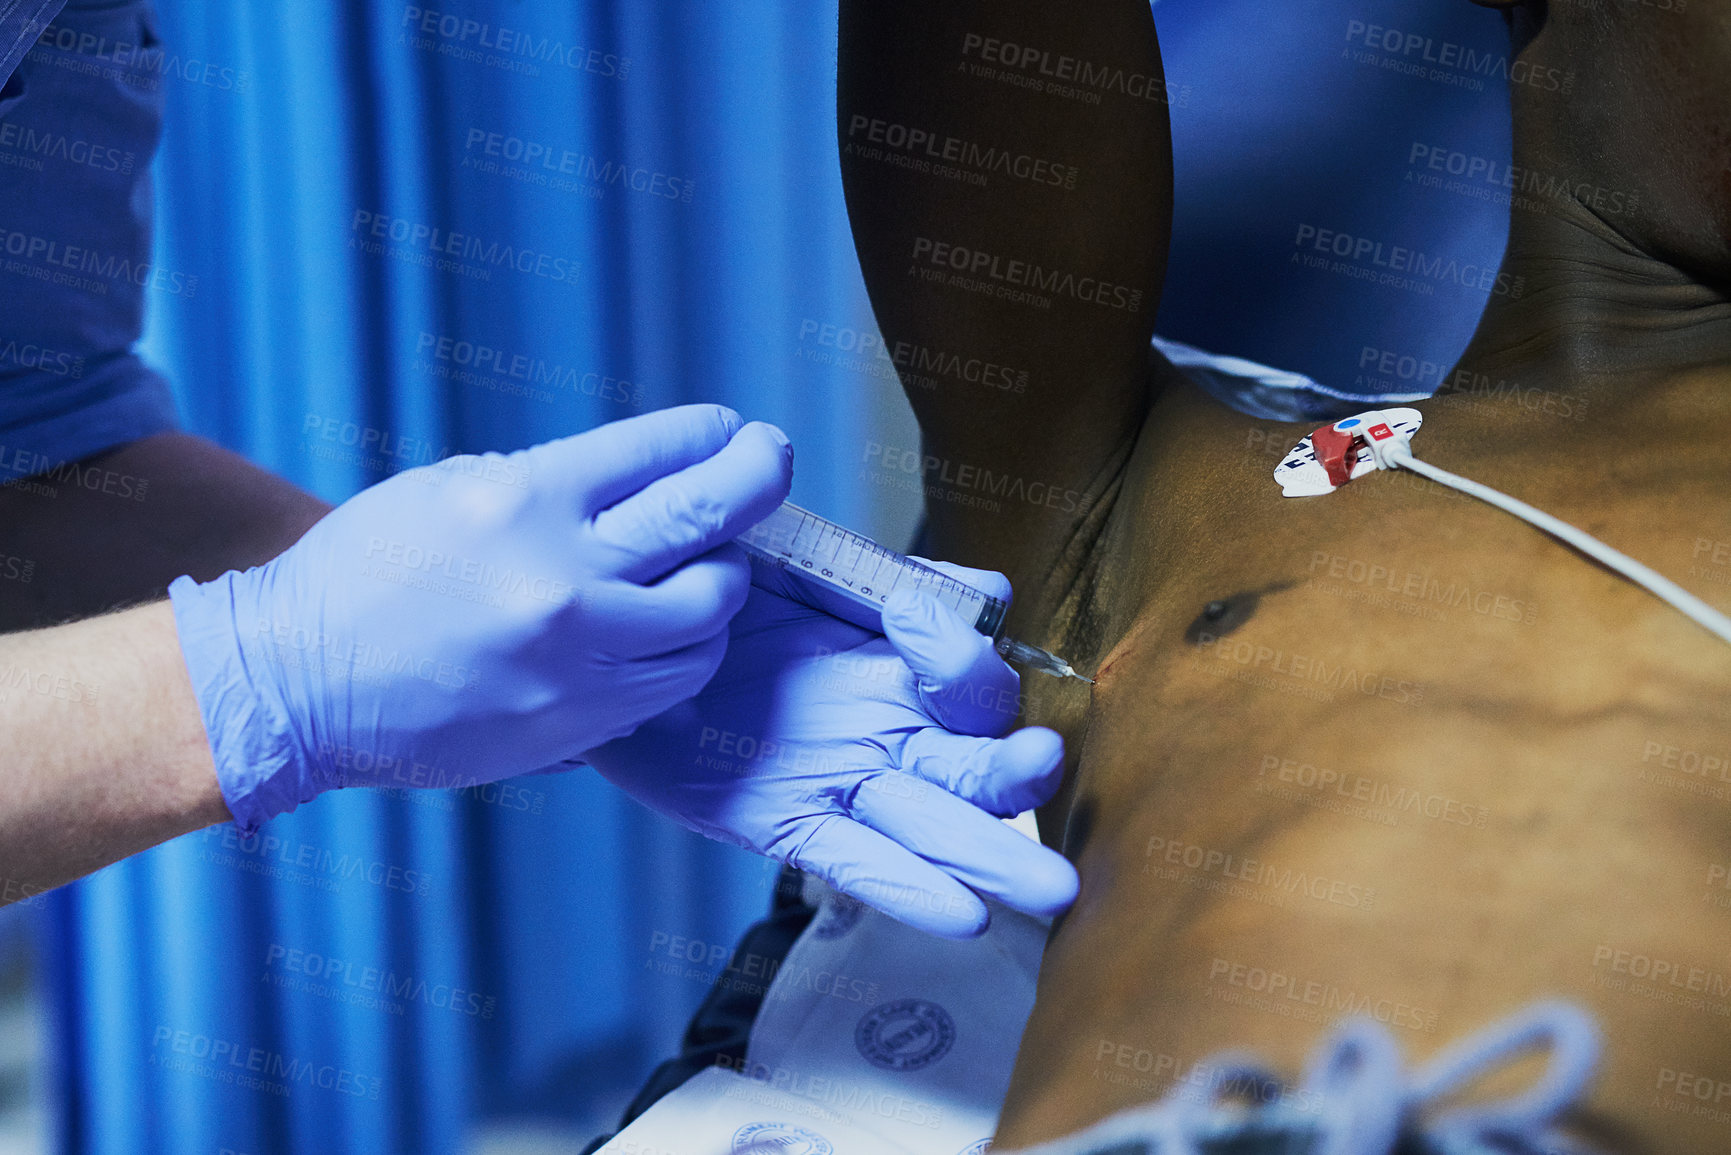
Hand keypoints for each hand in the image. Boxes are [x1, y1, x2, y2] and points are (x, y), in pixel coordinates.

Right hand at [169, 404, 792, 828]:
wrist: (300, 683)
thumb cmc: (370, 574)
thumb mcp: (454, 490)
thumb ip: (558, 486)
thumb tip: (652, 481)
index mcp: (525, 499)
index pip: (659, 450)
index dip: (711, 436)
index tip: (730, 431)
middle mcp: (562, 575)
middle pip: (709, 518)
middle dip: (758, 478)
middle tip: (771, 461)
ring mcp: (577, 656)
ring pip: (711, 611)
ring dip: (724, 579)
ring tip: (709, 564)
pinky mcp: (580, 721)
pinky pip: (675, 678)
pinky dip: (690, 646)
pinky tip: (676, 627)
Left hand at [583, 557, 1078, 937]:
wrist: (623, 634)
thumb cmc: (723, 594)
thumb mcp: (800, 563)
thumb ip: (875, 574)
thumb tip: (979, 582)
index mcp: (901, 664)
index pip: (970, 676)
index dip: (957, 652)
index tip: (909, 617)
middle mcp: (889, 730)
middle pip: (979, 765)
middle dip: (1020, 775)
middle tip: (1042, 765)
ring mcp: (845, 783)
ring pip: (938, 826)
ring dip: (992, 854)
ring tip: (1049, 888)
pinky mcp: (788, 826)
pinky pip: (856, 864)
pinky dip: (907, 890)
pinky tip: (962, 917)